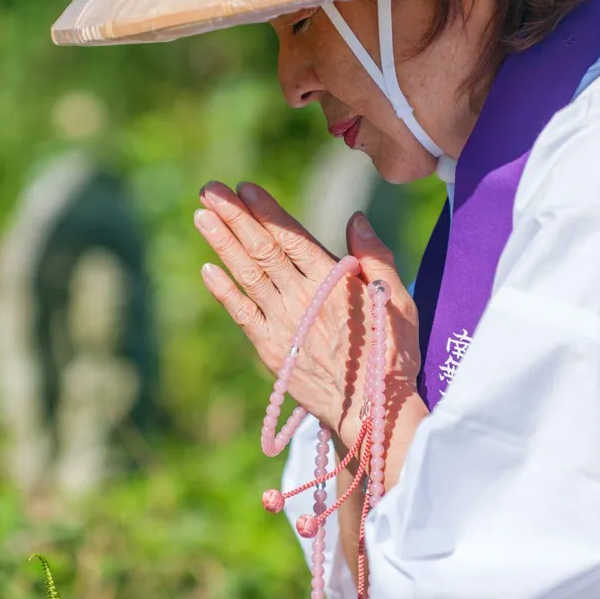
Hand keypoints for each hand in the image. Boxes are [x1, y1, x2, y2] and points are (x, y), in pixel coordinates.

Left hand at [194, 181, 420, 452]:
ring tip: (202, 216)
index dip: (266, 211)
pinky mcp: (270, 350)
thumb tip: (355, 219)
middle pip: (262, 249)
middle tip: (210, 191)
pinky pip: (241, 314)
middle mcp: (302, 299)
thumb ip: (376, 257)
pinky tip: (207, 269)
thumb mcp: (397, 301)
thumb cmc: (392, 354)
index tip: (245, 187)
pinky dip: (224, 290)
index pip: (292, 237)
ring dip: (223, 243)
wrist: (373, 412)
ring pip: (247, 275)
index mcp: (333, 284)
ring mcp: (282, 324)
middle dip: (234, 217)